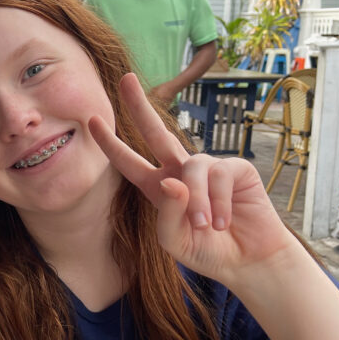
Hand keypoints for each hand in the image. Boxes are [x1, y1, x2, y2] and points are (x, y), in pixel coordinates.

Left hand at [89, 74, 295, 287]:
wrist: (247, 260)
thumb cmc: (208, 250)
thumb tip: (170, 180)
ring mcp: (208, 167)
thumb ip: (166, 214)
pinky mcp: (236, 169)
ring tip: (206, 226)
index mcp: (158, 187)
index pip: (130, 162)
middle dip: (140, 106)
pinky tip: (224, 221)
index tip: (91, 120)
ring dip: (198, 201)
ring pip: (192, 168)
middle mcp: (180, 171)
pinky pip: (219, 175)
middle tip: (126, 79)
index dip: (111, 143)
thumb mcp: (175, 240)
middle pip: (156, 133)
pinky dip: (219, 202)